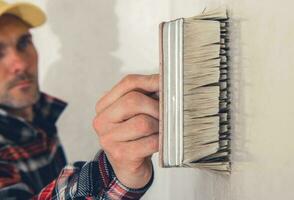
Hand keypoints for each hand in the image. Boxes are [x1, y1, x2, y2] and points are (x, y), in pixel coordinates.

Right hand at [93, 74, 158, 188]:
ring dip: (160, 126)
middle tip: (168, 113)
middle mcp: (101, 121)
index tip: (168, 83)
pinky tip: (161, 142)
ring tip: (162, 129)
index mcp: (104, 105)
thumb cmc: (134, 137)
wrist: (129, 168)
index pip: (128, 83)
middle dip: (157, 106)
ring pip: (143, 123)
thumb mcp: (136, 113)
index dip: (151, 81)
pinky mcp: (120, 155)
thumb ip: (146, 95)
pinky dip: (160, 141)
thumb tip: (167, 81)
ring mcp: (108, 139)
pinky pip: (149, 142)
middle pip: (133, 101)